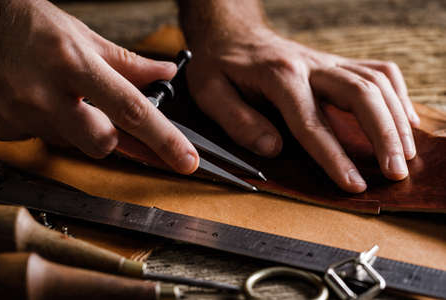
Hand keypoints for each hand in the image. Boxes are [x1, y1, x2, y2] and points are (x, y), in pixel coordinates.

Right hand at [0, 0, 198, 173]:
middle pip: (102, 143)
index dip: (164, 140)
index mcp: (75, 64)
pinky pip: (43, 138)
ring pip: (72, 142)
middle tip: (105, 115)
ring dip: (78, 126)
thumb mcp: (82, 35)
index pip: (132, 111)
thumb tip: (164, 74)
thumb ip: (127, 62)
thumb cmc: (28, 24)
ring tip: (63, 96)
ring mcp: (21, 115)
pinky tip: (38, 99)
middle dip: (113, 137)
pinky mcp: (5, 129)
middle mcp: (47, 94)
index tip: (186, 161)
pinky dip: (51, 124)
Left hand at [185, 27, 419, 192]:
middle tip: (396, 172)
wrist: (231, 35)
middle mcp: (309, 65)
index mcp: (278, 76)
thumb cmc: (218, 66)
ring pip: (376, 82)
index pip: (311, 122)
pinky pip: (377, 71)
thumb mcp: (210, 93)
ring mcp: (326, 61)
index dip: (334, 157)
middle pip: (361, 94)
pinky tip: (404, 119)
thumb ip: (238, 121)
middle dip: (383, 135)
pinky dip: (397, 94)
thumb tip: (273, 148)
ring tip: (405, 155)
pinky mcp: (334, 62)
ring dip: (396, 118)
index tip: (352, 184)